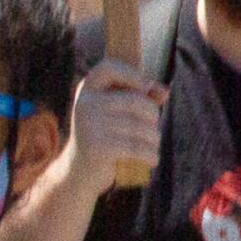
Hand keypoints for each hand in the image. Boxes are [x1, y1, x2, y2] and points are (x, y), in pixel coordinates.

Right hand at [69, 60, 165, 192]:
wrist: (78, 173)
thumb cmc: (104, 137)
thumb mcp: (116, 113)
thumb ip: (140, 98)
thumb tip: (163, 92)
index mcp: (87, 90)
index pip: (108, 68)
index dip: (131, 73)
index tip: (146, 87)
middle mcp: (85, 104)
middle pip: (136, 101)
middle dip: (153, 115)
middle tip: (152, 129)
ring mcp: (91, 125)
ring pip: (140, 127)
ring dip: (154, 139)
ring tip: (151, 146)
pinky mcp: (98, 148)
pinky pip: (137, 147)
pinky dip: (150, 155)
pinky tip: (152, 159)